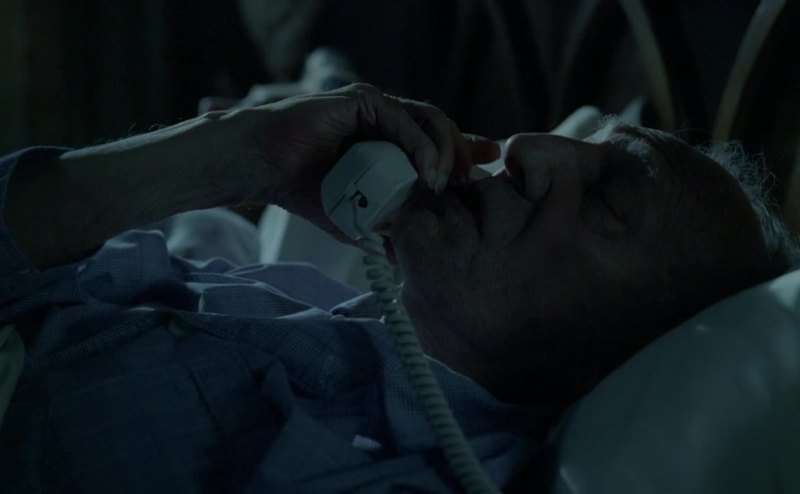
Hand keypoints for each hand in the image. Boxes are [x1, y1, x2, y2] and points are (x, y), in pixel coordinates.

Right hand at [231, 83, 499, 242]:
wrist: (264, 168)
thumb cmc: (302, 188)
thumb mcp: (353, 216)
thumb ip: (380, 229)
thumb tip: (404, 256)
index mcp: (388, 143)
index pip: (436, 144)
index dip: (464, 154)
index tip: (486, 175)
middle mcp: (386, 121)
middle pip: (440, 129)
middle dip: (463, 153)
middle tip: (472, 184)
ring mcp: (375, 109)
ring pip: (428, 119)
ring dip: (445, 150)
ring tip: (447, 182)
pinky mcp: (362, 101)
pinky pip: (401, 118)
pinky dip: (420, 143)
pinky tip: (428, 169)